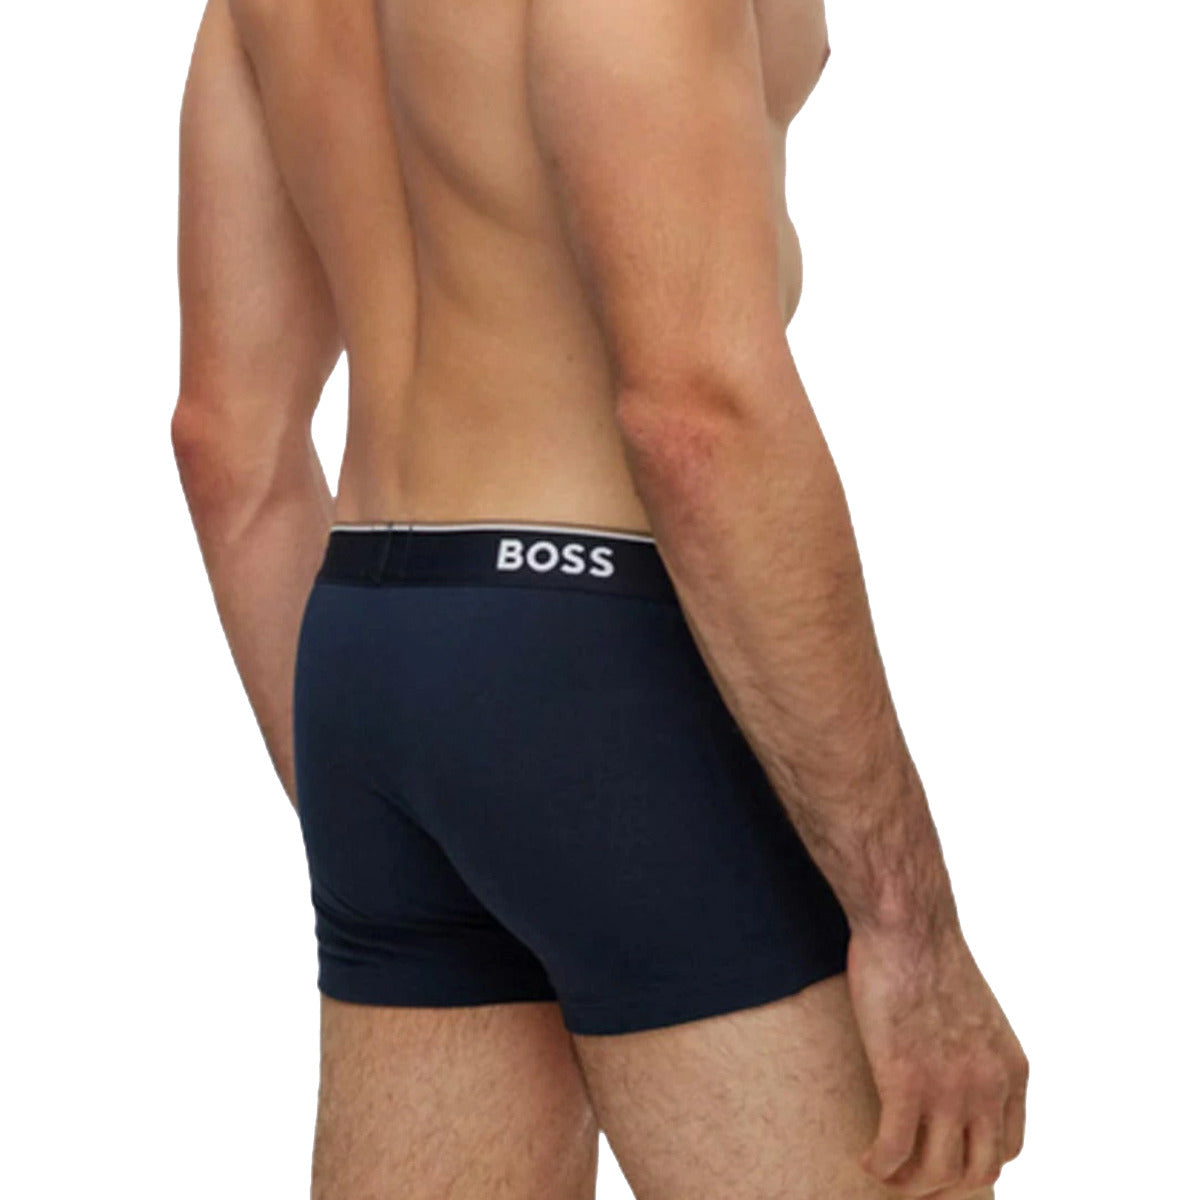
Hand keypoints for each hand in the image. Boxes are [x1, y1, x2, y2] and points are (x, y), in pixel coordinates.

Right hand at [847, 923, 1028, 1196]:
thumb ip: (976, 1047)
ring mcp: (949, 1089)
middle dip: (944, 1183)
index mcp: (1010, 1068)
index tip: (946, 1156)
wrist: (908, 927)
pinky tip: (867, 1158)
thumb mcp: (978, 1010)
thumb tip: (952, 1064)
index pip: (1008, 1146)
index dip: (975, 1160)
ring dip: (909, 1182)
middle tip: (913, 1175)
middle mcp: (988, 1087)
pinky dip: (881, 1165)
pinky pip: (896, 1151)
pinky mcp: (906, 1083)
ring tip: (885, 1171)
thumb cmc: (930, 953)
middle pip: (977, 1169)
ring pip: (938, 1172)